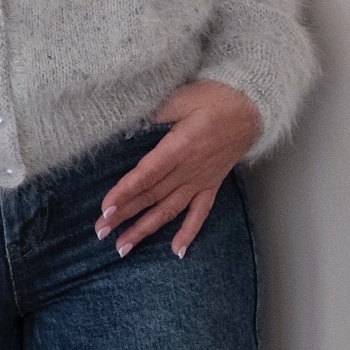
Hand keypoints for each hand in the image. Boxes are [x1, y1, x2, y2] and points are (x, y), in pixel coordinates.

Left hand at [97, 79, 260, 258]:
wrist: (249, 106)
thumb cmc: (213, 97)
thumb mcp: (181, 97)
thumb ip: (155, 113)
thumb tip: (128, 125)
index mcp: (180, 146)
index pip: (147, 174)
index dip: (125, 191)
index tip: (106, 208)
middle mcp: (190, 169)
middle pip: (152, 196)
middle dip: (124, 215)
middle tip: (100, 231)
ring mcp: (201, 180)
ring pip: (169, 210)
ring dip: (145, 229)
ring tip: (123, 247)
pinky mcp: (212, 185)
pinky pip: (200, 213)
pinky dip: (188, 233)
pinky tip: (176, 251)